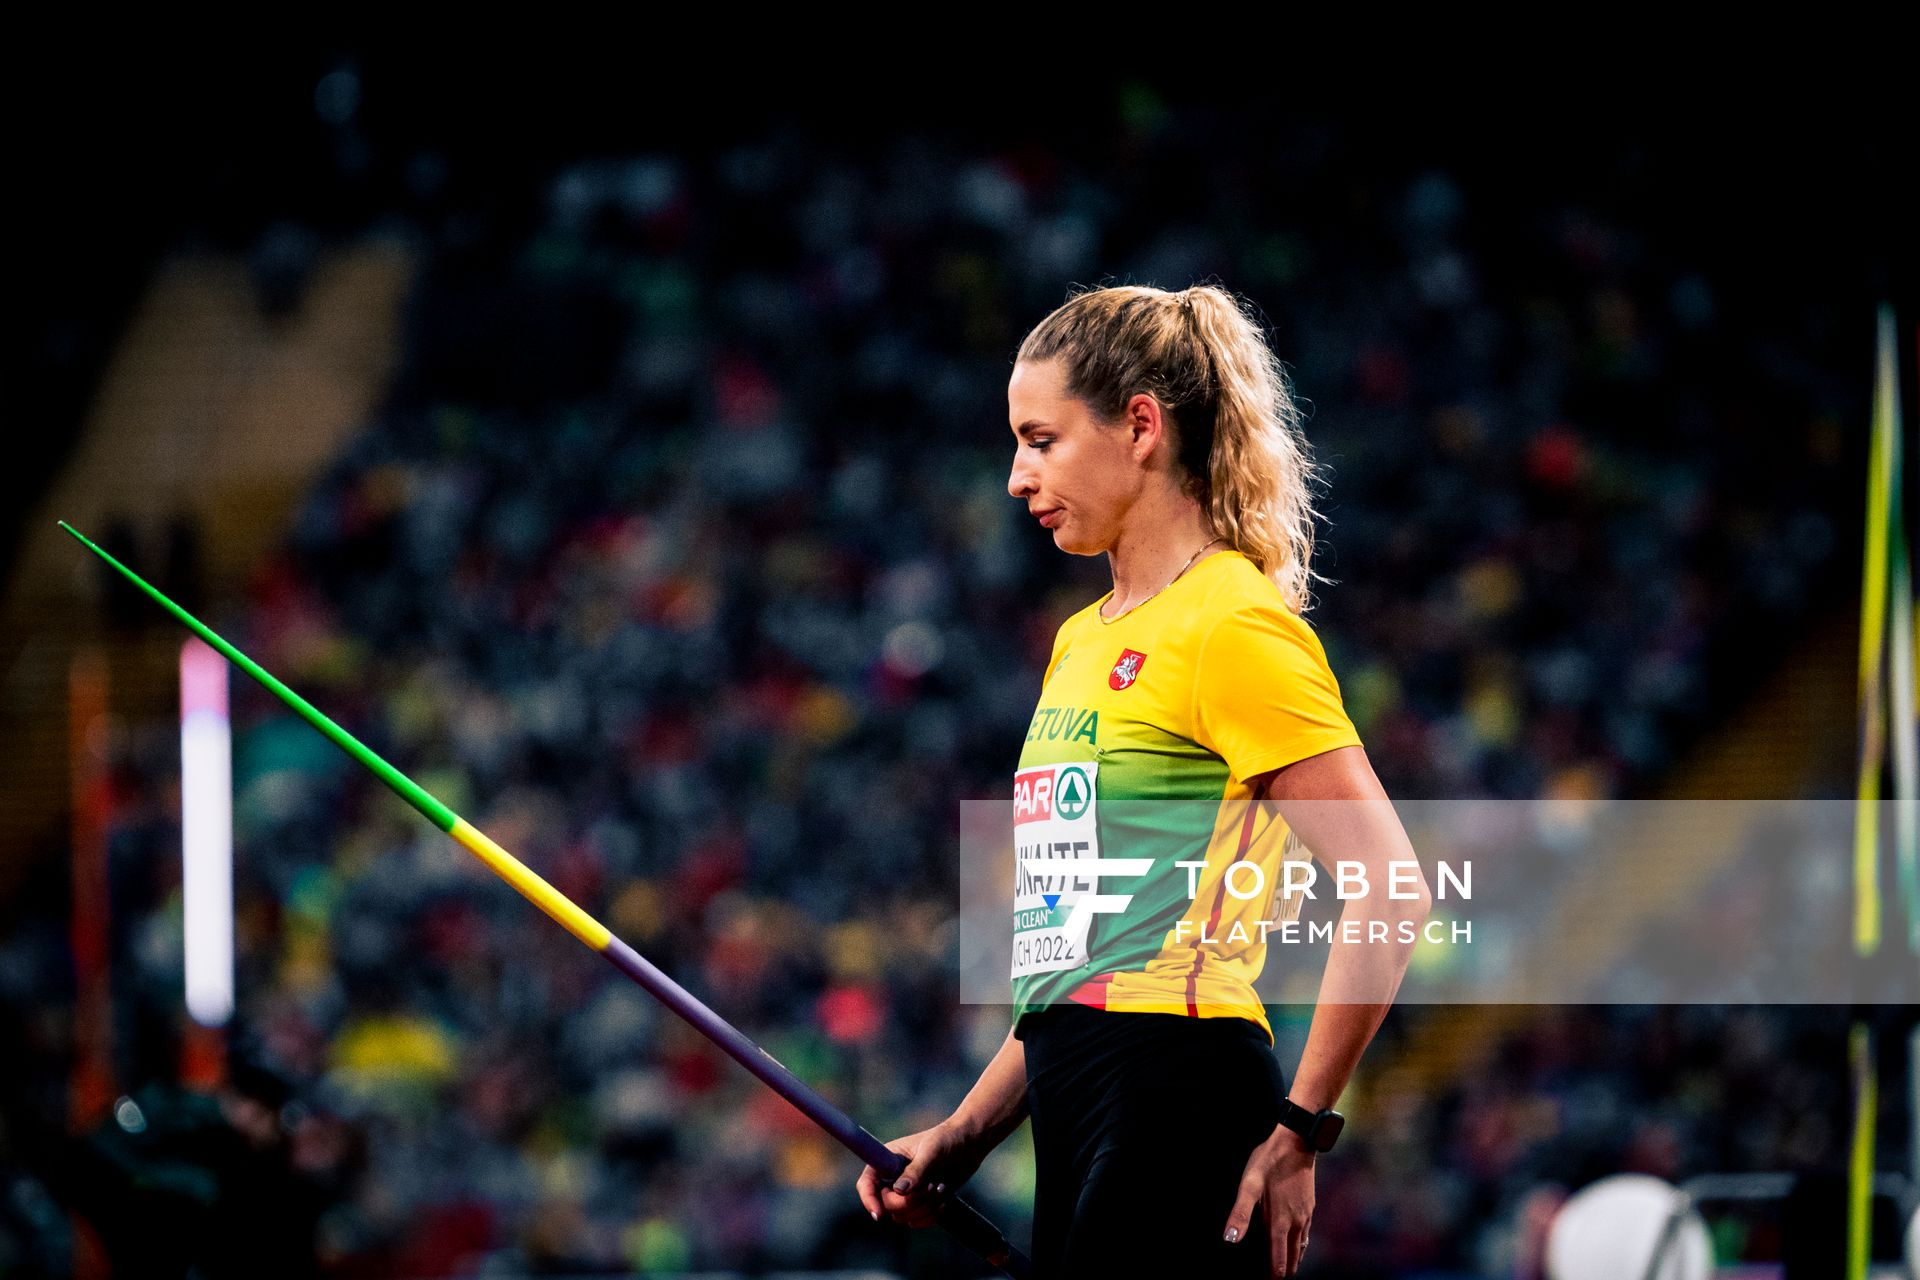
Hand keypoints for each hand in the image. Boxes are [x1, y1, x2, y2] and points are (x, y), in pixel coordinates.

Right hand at [854, 1120, 984, 1228]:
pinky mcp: (922, 1203)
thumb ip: (916, 1171)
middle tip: (929, 1187)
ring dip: (924, 1208)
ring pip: (903, 1217)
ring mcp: (907, 1193)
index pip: (867, 1183)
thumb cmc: (947, 1139)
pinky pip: (918, 1221)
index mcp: (887, 1160)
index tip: (879, 1215)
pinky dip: (931, 1215)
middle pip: (886, 1205)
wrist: (969, 1144)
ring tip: (939, 1188)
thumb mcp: (931, 1151)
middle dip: (909, 1203)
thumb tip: (899, 1190)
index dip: (868, 1200)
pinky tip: (944, 1198)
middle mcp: (893, 1178)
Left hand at [1223, 1125, 1315, 1275]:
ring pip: (1301, 1248)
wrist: (1297, 1143)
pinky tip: (1296, 1244)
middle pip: (1292, 1258)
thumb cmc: (1269, 1162)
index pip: (1278, 1260)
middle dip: (1284, 1271)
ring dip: (1293, 1260)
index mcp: (1280, 1222)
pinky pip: (1306, 1234)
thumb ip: (1240, 1213)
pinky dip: (1300, 1246)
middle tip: (1276, 1278)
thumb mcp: (1249, 1185)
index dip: (1274, 1275)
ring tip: (1285, 1269)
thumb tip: (1230, 1239)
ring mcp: (1305, 1215)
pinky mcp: (1310, 1207)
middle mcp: (1296, 1223)